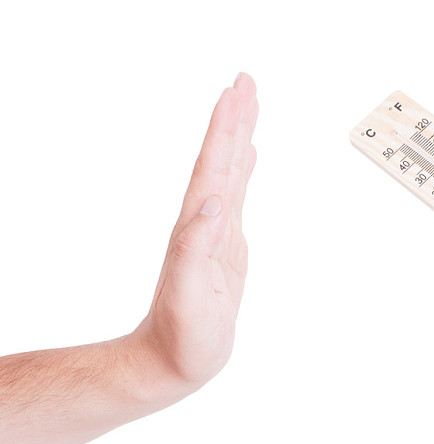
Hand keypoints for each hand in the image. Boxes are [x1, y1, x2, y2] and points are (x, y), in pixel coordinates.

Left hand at [133, 73, 258, 395]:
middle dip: (234, 118)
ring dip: (239, 137)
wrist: (172, 360)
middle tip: (246, 81)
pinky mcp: (227, 246)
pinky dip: (243, 170)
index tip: (237, 92)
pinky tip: (248, 158)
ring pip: (230, 172)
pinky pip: (238, 196)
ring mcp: (217, 231)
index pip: (213, 167)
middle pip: (221, 159)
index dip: (225, 129)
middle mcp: (205, 221)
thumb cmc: (183, 336)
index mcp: (197, 226)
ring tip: (249, 107)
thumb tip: (215, 200)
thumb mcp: (190, 295)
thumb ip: (197, 247)